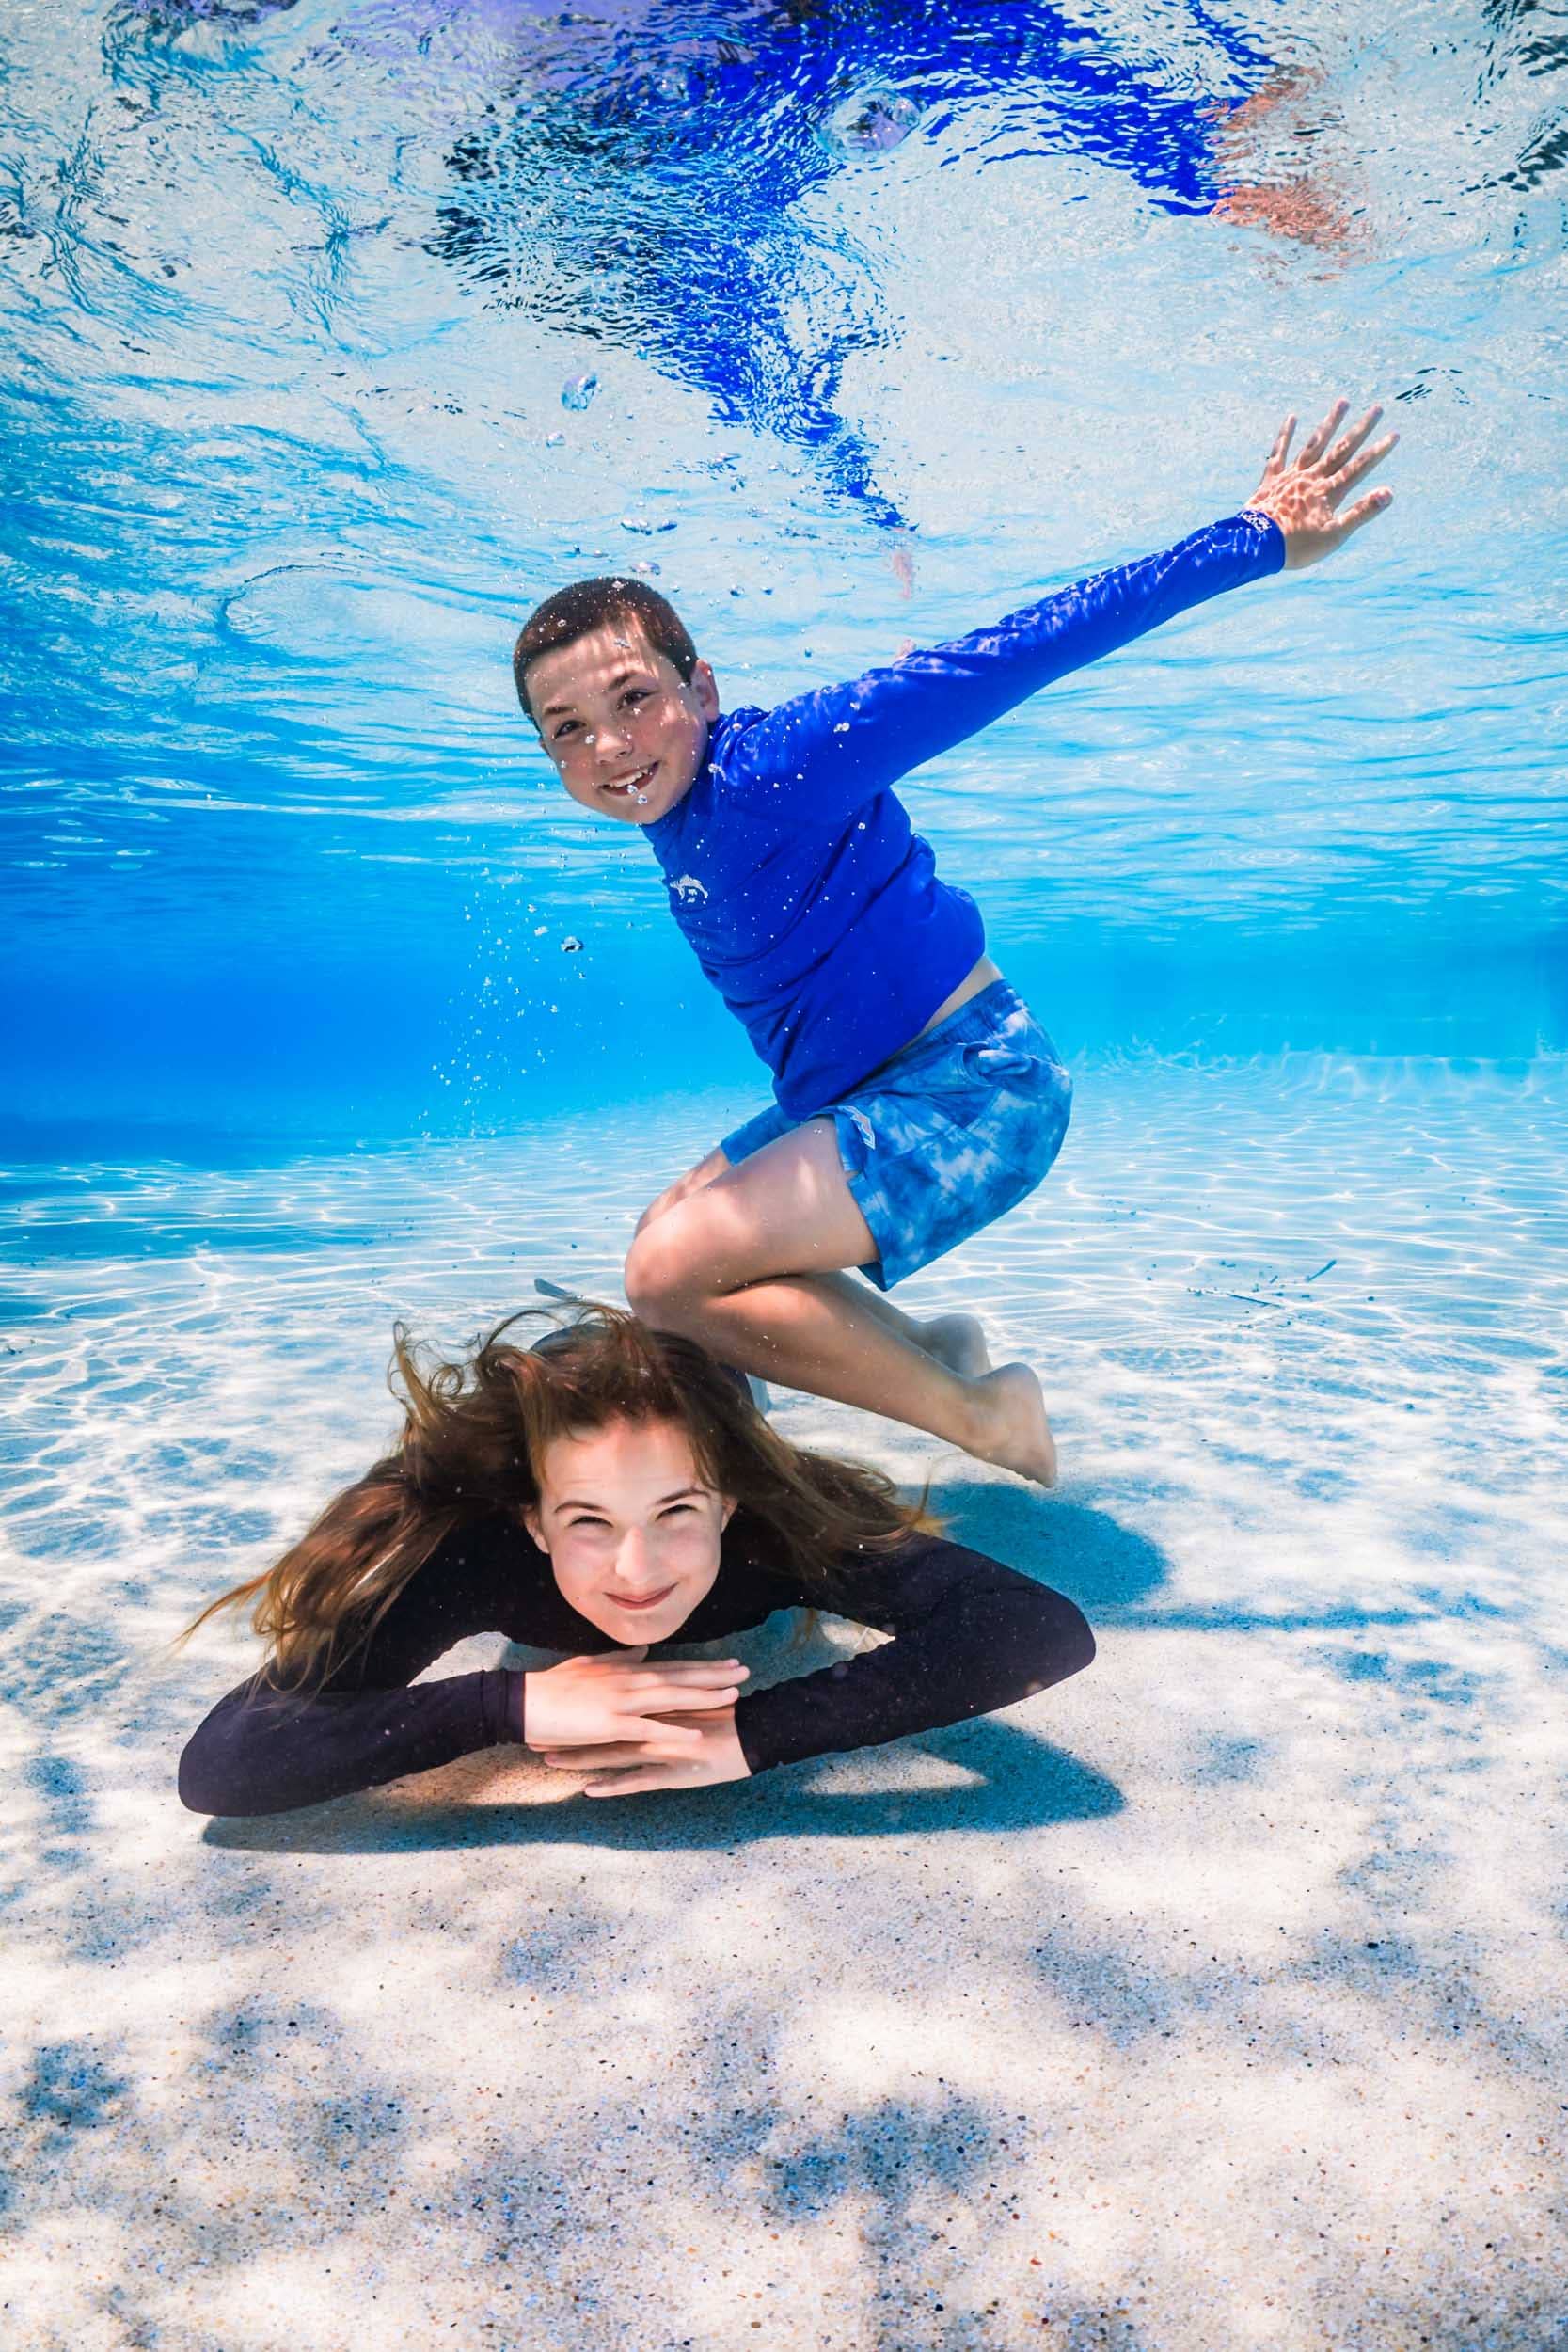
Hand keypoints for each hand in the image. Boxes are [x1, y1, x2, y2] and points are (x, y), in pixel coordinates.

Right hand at [523, 1648, 747, 1759]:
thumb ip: (620, 1660)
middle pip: (680, 1678)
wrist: (524, 1702)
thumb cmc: (554, 1686)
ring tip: (733, 1696)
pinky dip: (673, 1732)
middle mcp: (629, 1681)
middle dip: (715, 1676)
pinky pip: (648, 1729)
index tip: (730, 1663)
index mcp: (625, 1671)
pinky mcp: (610, 1725)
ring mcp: (621, 1702)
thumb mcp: (591, 1667)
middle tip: (746, 1672)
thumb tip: (645, 1651)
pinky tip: (696, 1736)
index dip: (703, 1666)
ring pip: (671, 1698)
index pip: (673, 1666)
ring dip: (703, 1697)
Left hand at [541, 1705, 751, 1796]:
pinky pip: (636, 1781)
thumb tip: (649, 1688)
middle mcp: (652, 1726)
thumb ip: (668, 1695)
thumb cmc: (727, 1716)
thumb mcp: (692, 1700)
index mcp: (656, 1707)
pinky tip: (589, 1790)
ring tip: (549, 1760)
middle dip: (568, 1733)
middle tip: (534, 1735)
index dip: (581, 1708)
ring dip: (579, 1757)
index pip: (610, 1706)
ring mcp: (660, 1749)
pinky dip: (613, 1785)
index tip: (553, 1709)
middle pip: (602, 1729)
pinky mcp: (671, 1773)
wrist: (754, 1733)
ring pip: (611, 1754)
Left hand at [1243, 398, 1396, 569]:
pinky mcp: (1271, 480)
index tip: (1394, 434)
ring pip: (1314, 445)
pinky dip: (1285, 435)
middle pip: (1341, 449)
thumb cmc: (1297, 546)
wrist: (1257, 547)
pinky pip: (1279, 453)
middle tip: (1377, 408)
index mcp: (1328, 492)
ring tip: (1343, 401)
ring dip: (1330, 423)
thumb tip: (1389, 493)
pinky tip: (1292, 417)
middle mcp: (1312, 478)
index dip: (1378, 452)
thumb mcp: (1335, 535)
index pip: (1359, 468)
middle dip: (1360, 429)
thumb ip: (1361, 513)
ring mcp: (1291, 476)